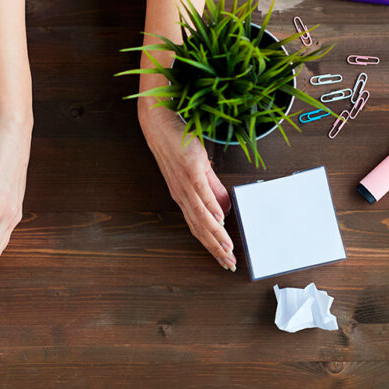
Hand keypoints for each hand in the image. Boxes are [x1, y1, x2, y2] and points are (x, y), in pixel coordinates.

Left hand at [139, 99, 236, 270]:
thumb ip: (211, 189)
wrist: (159, 124)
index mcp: (182, 196)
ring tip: (227, 249)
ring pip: (202, 217)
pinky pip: (203, 195)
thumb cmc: (176, 144)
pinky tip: (220, 221)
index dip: (211, 245)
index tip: (223, 259)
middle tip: (229, 264)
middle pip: (200, 228)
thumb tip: (223, 209)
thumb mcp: (198, 171)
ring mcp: (186, 184)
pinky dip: (212, 209)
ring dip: (216, 235)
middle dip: (215, 249)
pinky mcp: (191, 172)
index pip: (198, 227)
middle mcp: (182, 194)